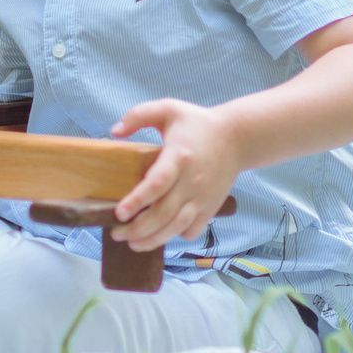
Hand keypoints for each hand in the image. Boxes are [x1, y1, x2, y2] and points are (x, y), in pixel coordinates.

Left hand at [106, 98, 241, 251]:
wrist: (238, 137)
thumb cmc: (198, 123)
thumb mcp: (168, 108)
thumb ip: (138, 115)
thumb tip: (114, 132)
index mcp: (178, 157)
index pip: (156, 184)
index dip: (137, 201)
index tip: (119, 213)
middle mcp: (191, 181)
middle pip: (163, 213)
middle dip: (137, 229)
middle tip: (117, 233)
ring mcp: (203, 197)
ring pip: (177, 227)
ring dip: (153, 240)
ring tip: (133, 244)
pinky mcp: (211, 206)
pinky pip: (193, 230)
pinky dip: (177, 236)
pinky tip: (161, 234)